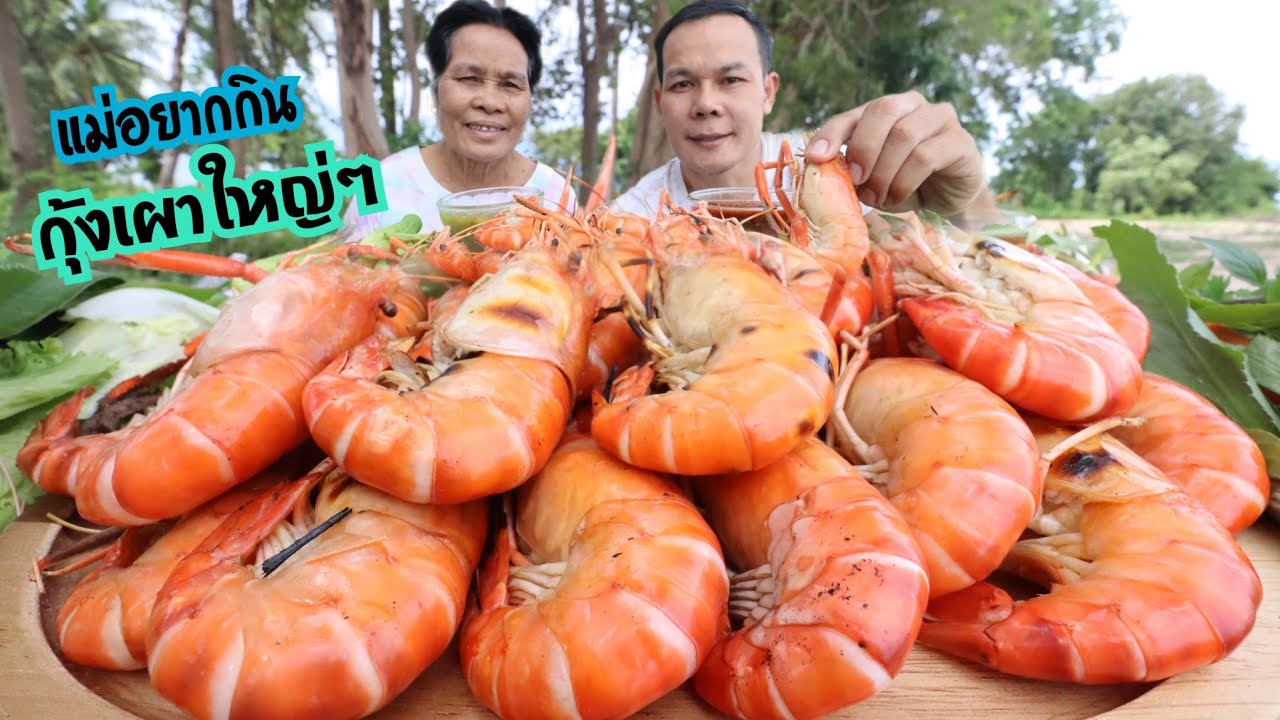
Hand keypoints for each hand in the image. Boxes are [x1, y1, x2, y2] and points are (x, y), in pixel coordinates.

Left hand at [805, 91, 984, 215]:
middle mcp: (913, 105)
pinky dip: (904, 182)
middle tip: (855, 180)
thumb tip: (822, 169)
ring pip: (904, 135)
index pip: (852, 114)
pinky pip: (926, 156)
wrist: (947, 202)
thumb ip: (851, 167)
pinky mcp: (960, 141)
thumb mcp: (871, 177)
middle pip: (883, 110)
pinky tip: (896, 198)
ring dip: (884, 172)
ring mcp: (940, 119)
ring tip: (876, 199)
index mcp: (884, 110)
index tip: (815, 157)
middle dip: (863, 148)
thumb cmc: (904, 184)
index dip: (831, 133)